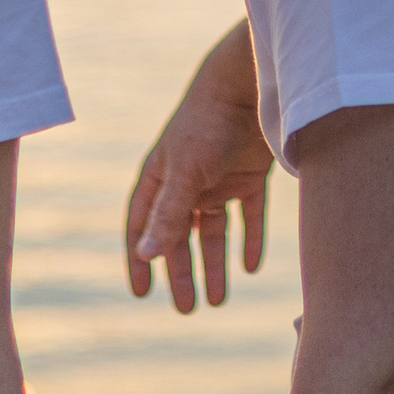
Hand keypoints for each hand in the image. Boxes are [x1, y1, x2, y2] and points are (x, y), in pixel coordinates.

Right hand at [125, 23, 272, 313]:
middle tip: (186, 310)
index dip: (140, 258)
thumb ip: (168, 214)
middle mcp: (187, 180)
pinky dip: (250, 240)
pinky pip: (249, 215)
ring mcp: (219, 177)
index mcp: (161, 176)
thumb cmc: (209, 123)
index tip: (141, 293)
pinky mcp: (251, 175)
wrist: (253, 84)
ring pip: (214, 231)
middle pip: (179, 235)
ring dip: (214, 264)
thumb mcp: (186, 172)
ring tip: (218, 301)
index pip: (143, 225)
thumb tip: (146, 255)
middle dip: (181, 272)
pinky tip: (252, 267)